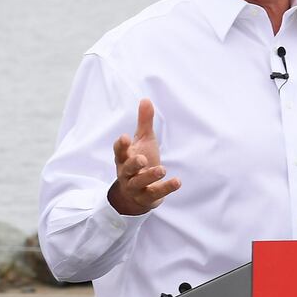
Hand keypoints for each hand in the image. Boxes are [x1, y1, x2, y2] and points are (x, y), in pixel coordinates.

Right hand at [107, 99, 180, 216]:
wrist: (136, 194)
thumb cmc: (139, 163)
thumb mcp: (142, 142)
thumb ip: (144, 123)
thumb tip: (146, 99)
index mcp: (124, 158)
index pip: (119, 151)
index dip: (121, 145)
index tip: (124, 137)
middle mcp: (127, 173)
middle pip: (126, 168)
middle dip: (133, 163)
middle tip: (142, 158)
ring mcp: (136, 187)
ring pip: (139, 183)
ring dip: (150, 176)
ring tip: (162, 169)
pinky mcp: (147, 197)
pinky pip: (155, 193)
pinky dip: (166, 188)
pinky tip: (178, 182)